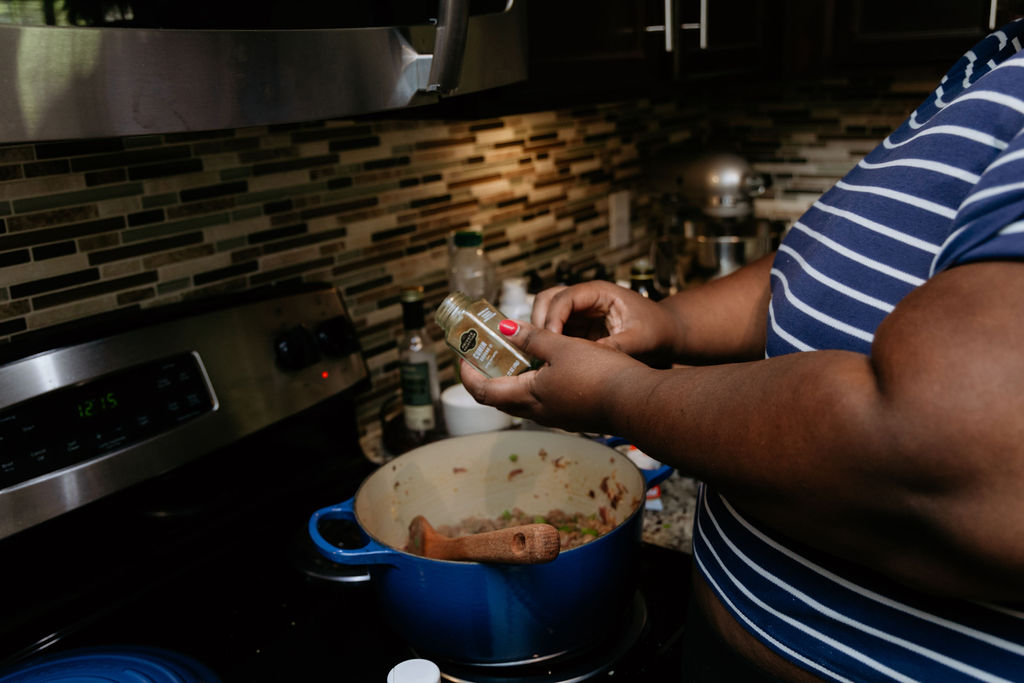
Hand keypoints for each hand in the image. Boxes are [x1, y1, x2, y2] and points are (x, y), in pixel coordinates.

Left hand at [459, 318, 651, 433]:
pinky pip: (545, 401)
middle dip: (489, 377)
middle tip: (485, 355)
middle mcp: (539, 413)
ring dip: (514, 380)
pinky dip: (535, 384)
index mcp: (529, 397)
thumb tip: (506, 328)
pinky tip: (548, 367)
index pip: (485, 391)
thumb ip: (532, 338)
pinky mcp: (575, 416)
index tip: (463, 358)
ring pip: (524, 400)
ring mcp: (558, 417)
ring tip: (516, 356)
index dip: (469, 375)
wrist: (637, 401)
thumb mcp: (561, 347)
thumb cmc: (599, 374)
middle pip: (501, 398)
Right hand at [531, 281, 680, 365]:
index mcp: (599, 292)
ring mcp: (580, 311)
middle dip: (539, 321)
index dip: (553, 318)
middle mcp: (586, 297)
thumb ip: (615, 347)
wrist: (667, 333)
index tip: (552, 341)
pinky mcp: (579, 326)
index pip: (564, 297)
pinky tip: (552, 361)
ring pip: (546, 313)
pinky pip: (556, 330)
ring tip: (544, 356)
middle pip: (547, 299)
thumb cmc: (658, 330)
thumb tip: (590, 357)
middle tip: (540, 348)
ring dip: (541, 333)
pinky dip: (550, 343)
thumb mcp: (640, 340)